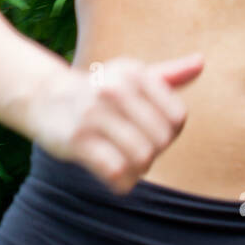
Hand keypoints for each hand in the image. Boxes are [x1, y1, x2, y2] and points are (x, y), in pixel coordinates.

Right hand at [29, 53, 204, 192]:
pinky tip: (115, 178)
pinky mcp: (77, 140)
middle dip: (154, 153)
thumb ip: (169, 74)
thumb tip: (201, 62)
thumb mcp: (131, 75)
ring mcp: (95, 114)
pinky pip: (116, 172)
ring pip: (142, 157)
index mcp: (135, 74)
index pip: (177, 117)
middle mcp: (116, 90)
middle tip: (139, 153)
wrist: (44, 96)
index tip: (154, 134)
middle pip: (161, 140)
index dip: (170, 134)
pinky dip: (122, 182)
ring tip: (128, 165)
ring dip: (139, 170)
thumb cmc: (99, 89)